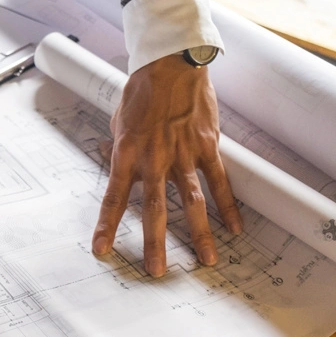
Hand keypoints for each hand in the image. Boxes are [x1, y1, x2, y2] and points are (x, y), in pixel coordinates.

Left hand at [92, 55, 242, 276]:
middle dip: (155, 243)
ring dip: (199, 234)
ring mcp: (183, 155)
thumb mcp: (118, 123)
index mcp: (127, 154)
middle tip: (157, 271)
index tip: (101, 250)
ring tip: (206, 261)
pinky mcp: (207, 147)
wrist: (171, 65)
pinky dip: (228, 206)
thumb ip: (118, 151)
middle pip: (155, 210)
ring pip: (192, 202)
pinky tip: (233, 228)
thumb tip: (114, 169)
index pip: (114, 198)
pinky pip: (219, 181)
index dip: (107, 227)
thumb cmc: (141, 93)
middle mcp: (154, 159)